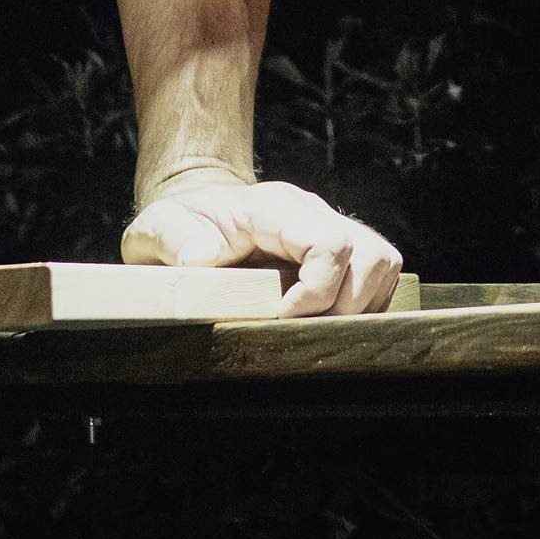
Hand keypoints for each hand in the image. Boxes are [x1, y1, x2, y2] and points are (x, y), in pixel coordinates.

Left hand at [122, 169, 401, 316]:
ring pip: (381, 265)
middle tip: (299, 330)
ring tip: (314, 327)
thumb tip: (200, 262)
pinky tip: (323, 321)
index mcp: (273, 208)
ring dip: (359, 308)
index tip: (280, 319)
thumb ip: (175, 241)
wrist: (195, 213)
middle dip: (342, 309)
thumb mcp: (158, 229)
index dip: (315, 293)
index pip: (328, 243)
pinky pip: (377, 279)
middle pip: (368, 257)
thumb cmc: (179, 224)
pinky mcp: (340, 253)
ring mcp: (330, 229)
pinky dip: (361, 307)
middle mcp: (312, 213)